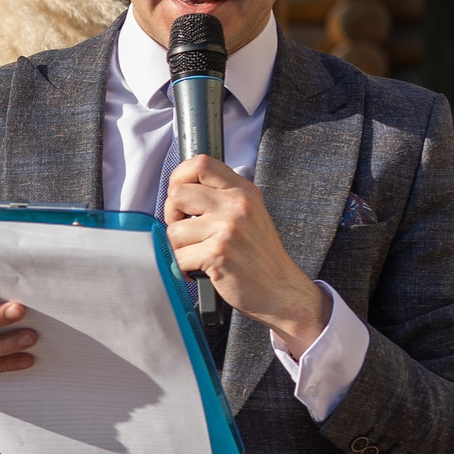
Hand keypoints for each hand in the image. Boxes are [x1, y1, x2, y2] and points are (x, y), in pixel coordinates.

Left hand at [162, 155, 328, 350]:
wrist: (281, 290)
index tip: (179, 197)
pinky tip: (199, 269)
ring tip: (198, 254)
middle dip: (172, 216)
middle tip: (187, 232)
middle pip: (177, 194)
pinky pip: (178, 257)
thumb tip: (179, 190)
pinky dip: (182, 267)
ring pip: (173, 230)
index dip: (179, 177)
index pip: (200, 163)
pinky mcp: (218, 253)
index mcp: (242, 191)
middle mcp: (236, 205)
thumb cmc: (259, 255)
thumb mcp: (248, 213)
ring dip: (179, 247)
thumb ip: (220, 197)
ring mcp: (228, 228)